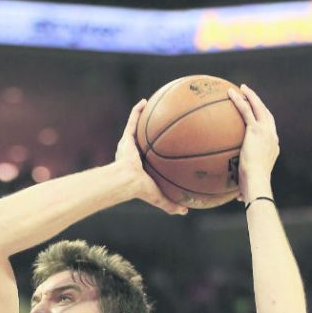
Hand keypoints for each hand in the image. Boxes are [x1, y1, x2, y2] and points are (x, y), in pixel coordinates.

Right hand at [115, 99, 187, 214]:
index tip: (166, 146)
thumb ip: (171, 204)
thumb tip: (185, 211)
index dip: (156, 151)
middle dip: (150, 132)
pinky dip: (136, 110)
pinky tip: (144, 101)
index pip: (149, 157)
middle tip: (162, 125)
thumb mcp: (159, 198)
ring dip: (142, 117)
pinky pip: (132, 121)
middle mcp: (134, 153)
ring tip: (153, 106)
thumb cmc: (140, 190)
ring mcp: (129, 145)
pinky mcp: (125, 138)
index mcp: (140, 166)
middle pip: (143, 140)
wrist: (127, 181)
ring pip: (136, 128)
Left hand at [228, 85, 278, 202]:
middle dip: (259, 103)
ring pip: (258, 108)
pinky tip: (230, 93)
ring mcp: (266, 132)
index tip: (256, 116)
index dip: (264, 121)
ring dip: (250, 96)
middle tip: (249, 94)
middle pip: (267, 114)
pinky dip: (239, 100)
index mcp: (273, 148)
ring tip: (241, 88)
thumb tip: (236, 199)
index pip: (269, 131)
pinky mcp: (256, 130)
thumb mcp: (248, 186)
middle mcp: (272, 137)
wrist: (257, 183)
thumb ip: (243, 187)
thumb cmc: (253, 189)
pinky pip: (246, 110)